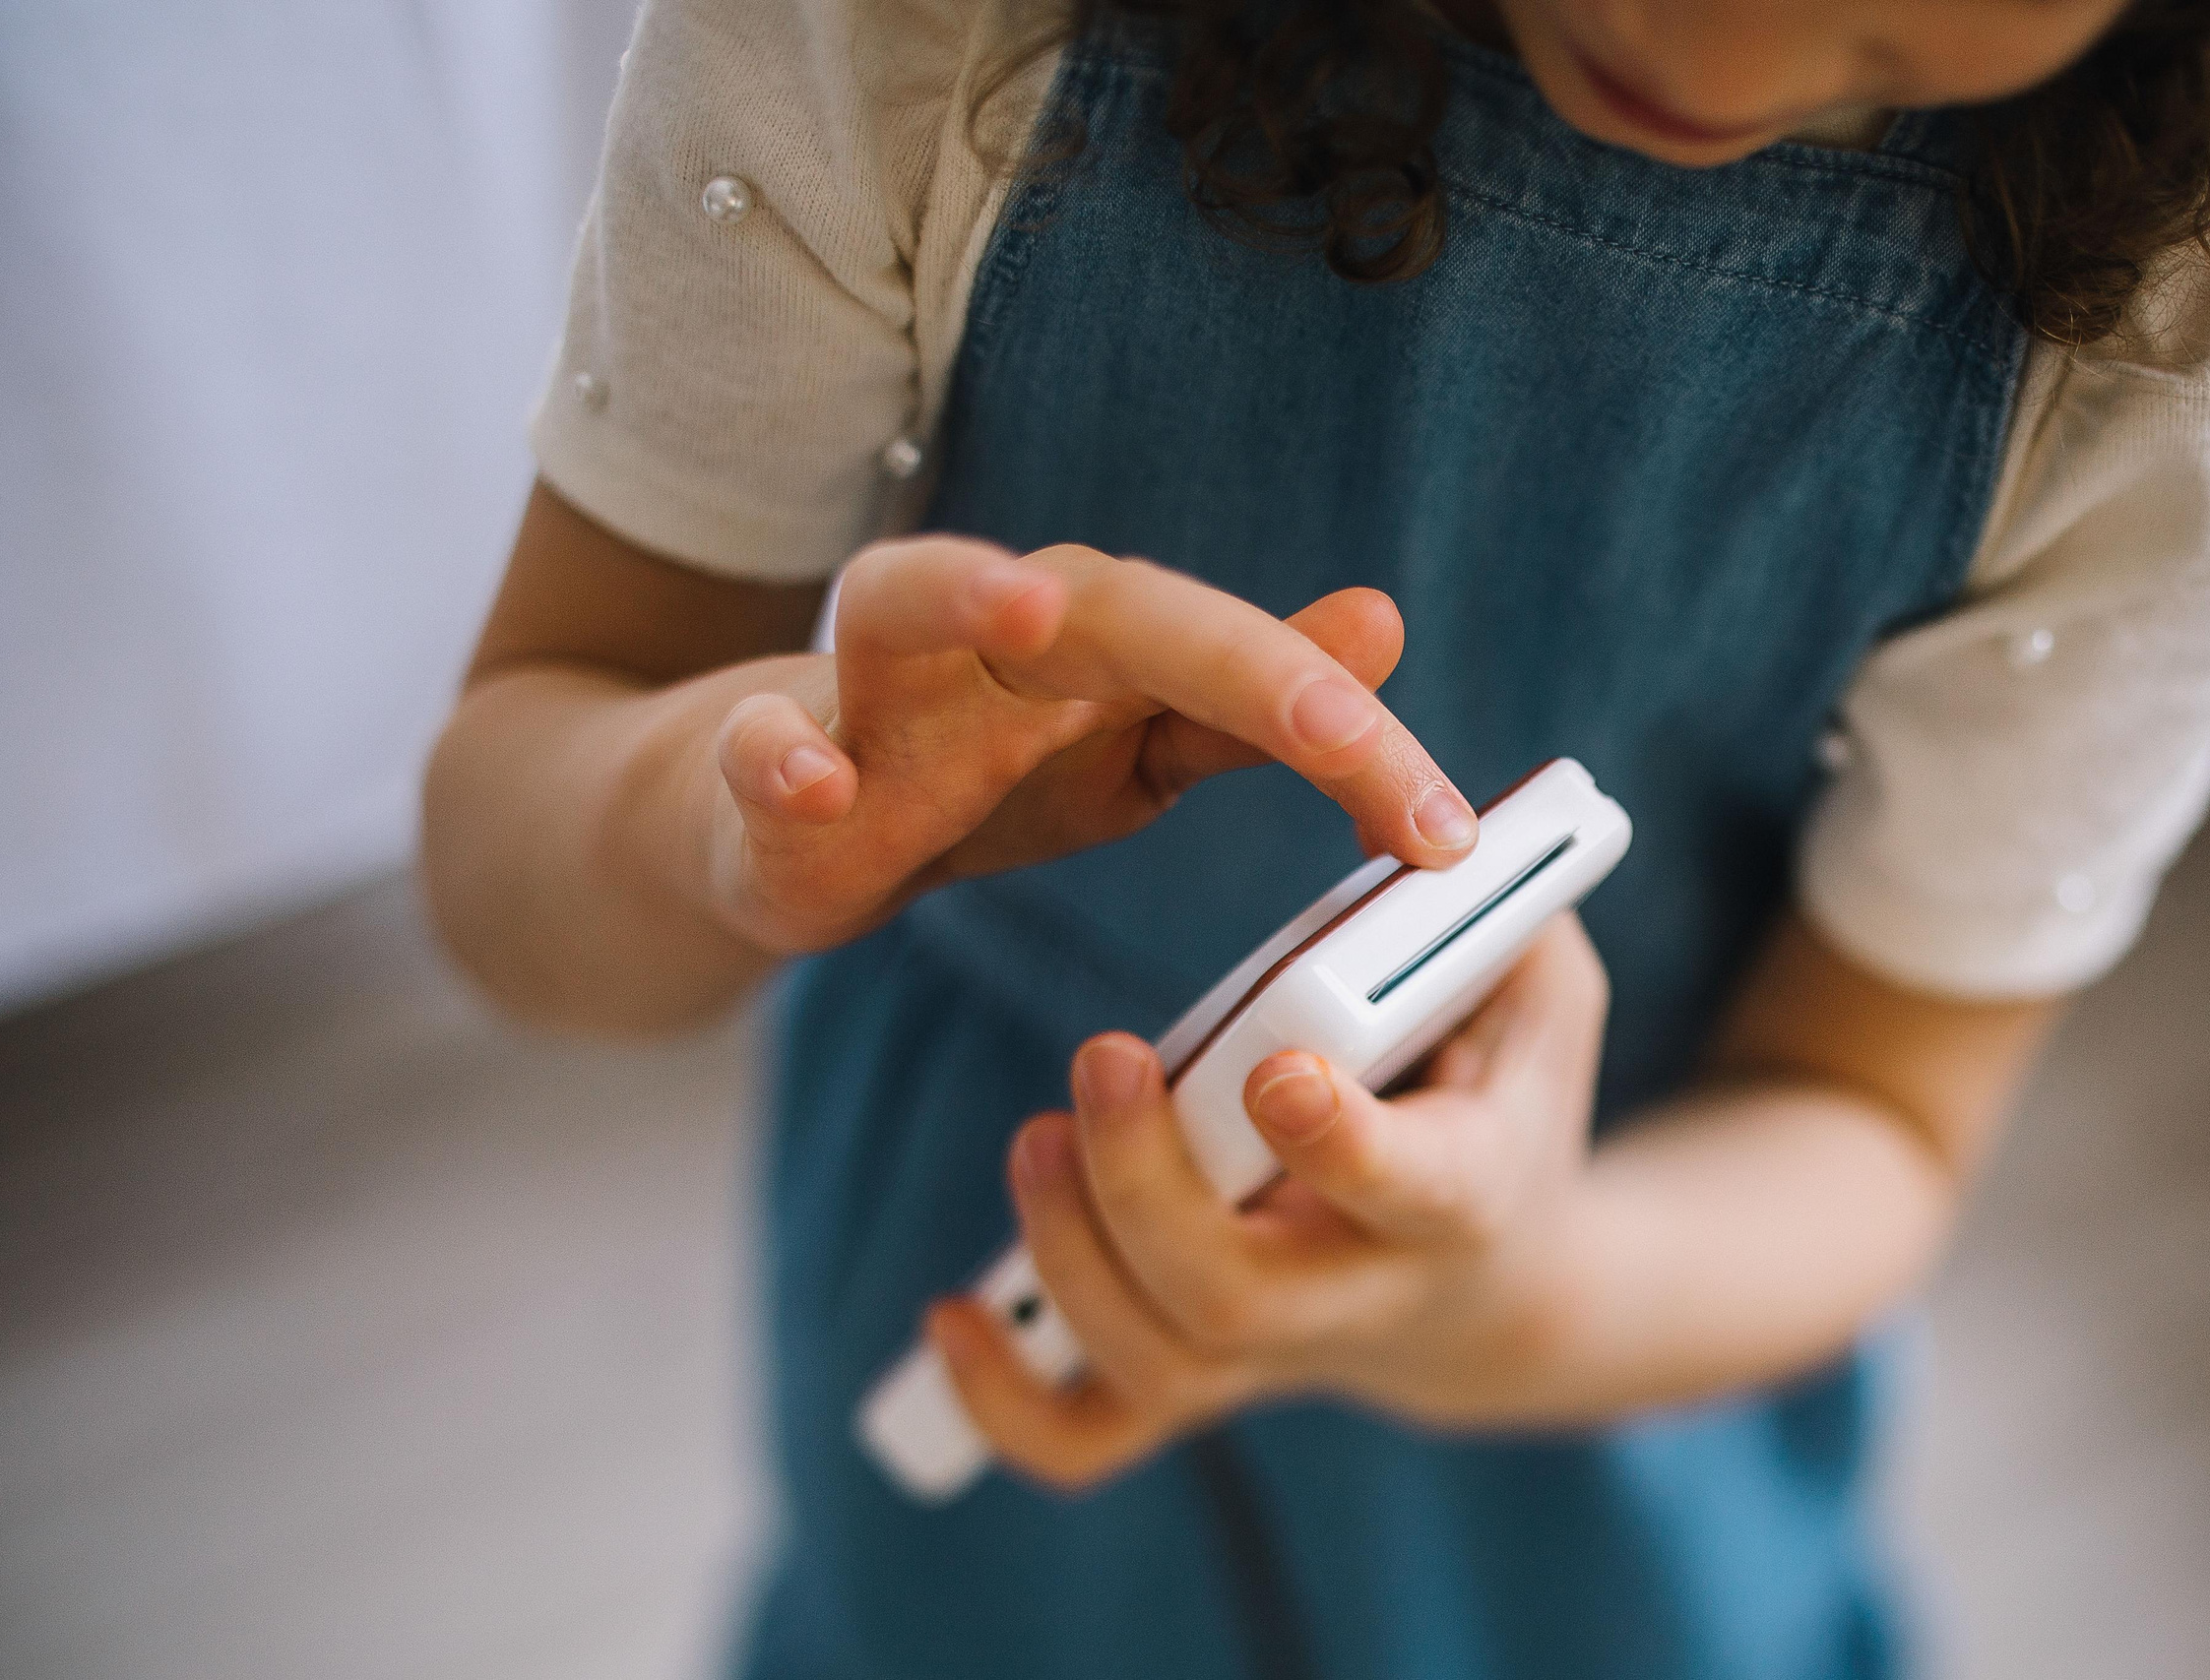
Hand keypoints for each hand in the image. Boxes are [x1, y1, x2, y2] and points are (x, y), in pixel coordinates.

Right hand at [700, 538, 1476, 952]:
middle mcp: (993, 633)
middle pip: (1122, 607)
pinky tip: (812, 785)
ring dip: (961, 590)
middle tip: (1347, 724)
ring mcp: (869, 689)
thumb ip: (1254, 701)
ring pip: (902, 597)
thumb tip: (1387, 620)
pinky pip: (761, 746)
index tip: (1448, 836)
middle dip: (1241, 661)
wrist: (786, 814)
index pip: (1247, 668)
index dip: (1353, 741)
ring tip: (1025, 611)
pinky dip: (778, 756)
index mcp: (1101, 642)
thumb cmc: (981, 771)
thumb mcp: (1136, 745)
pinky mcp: (765, 765)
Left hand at [928, 915, 1611, 1491]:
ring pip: (1160, 1367)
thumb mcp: (1539, 997)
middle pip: (1241, 1300)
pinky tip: (952, 1316)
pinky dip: (1009, 1405)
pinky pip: (1092, 1436)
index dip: (1344, 1145)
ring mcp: (1270, 1353)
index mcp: (1464, 1192)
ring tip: (1035, 1138)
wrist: (1495, 1289)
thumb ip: (1501, 912)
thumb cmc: (1502, 1098)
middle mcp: (1361, 1296)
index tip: (1279, 1069)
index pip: (1416, 1191)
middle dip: (1149, 1192)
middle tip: (1100, 1060)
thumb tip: (1432, 828)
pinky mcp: (1197, 1374)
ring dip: (1069, 1266)